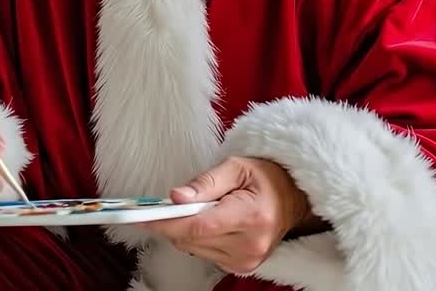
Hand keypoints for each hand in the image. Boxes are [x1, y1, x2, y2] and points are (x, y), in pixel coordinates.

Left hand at [142, 157, 316, 274]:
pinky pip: (204, 254)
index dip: (167, 222)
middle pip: (192, 240)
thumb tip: (175, 197)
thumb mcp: (235, 167)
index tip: (144, 216)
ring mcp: (247, 260)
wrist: (291, 198)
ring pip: (194, 249)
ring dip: (185, 230)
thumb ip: (204, 183)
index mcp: (251, 217)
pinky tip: (210, 222)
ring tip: (200, 209)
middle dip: (173, 222)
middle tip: (168, 203)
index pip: (198, 227)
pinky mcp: (242, 267)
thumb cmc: (264, 178)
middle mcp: (250, 245)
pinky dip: (198, 239)